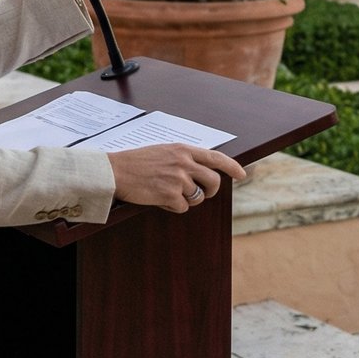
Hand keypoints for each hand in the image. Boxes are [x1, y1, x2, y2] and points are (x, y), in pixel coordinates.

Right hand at [106, 144, 247, 212]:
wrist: (115, 171)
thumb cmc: (137, 162)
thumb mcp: (164, 151)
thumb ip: (184, 158)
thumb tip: (202, 171)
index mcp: (183, 149)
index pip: (216, 158)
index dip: (232, 167)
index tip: (242, 175)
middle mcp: (184, 162)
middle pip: (213, 181)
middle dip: (209, 191)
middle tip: (200, 193)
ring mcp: (178, 179)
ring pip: (198, 197)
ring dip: (187, 200)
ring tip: (168, 193)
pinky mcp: (170, 195)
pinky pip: (182, 208)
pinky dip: (172, 207)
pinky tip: (158, 198)